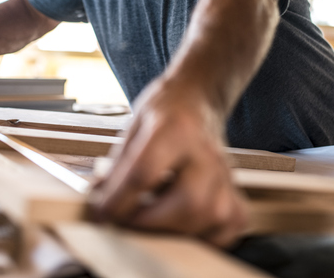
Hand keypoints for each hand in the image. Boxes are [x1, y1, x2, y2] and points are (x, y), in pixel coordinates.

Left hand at [88, 76, 247, 246]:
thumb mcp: (133, 125)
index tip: (99, 214)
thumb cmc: (164, 111)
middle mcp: (206, 152)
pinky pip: (229, 225)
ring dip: (173, 231)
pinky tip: (183, 224)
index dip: (118, 200)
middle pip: (188, 202)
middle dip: (150, 222)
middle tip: (125, 222)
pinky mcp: (234, 188)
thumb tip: (98, 201)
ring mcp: (225, 172)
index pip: (144, 173)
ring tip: (149, 223)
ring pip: (210, 216)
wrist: (199, 98)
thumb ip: (118, 165)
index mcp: (175, 129)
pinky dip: (205, 235)